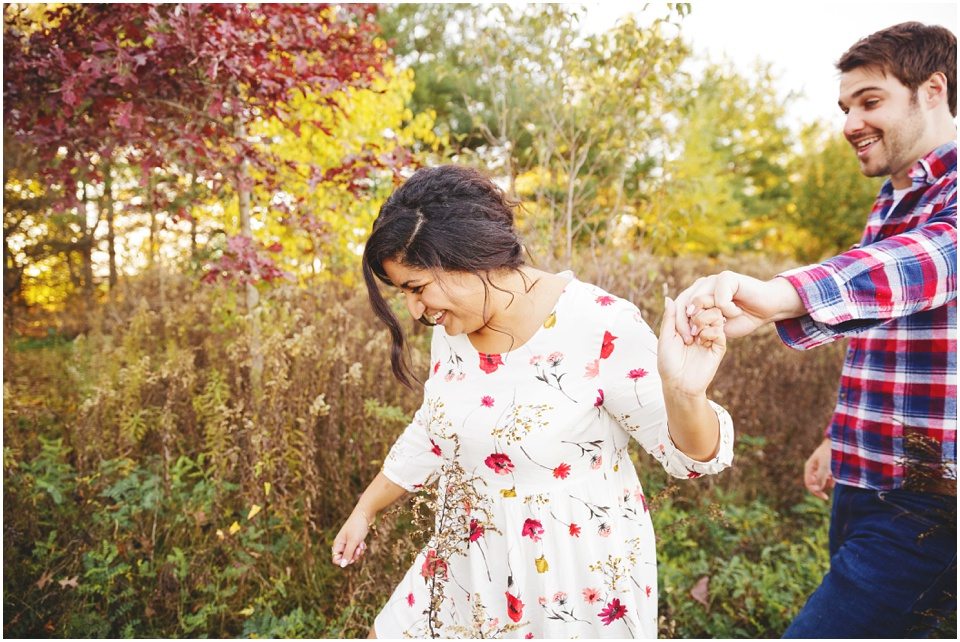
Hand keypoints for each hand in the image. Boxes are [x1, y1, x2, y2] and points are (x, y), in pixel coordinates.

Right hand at [331, 508, 371, 567]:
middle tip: (359, 549)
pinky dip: (361, 548)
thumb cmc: (357, 526)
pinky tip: (363, 543)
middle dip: (353, 556)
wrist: (365, 513)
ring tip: (361, 544)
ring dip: (358, 552)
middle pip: (345, 558)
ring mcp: (349, 542)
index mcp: (337, 544)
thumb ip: (348, 554)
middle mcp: (342, 544)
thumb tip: (342, 566)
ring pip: (352, 554)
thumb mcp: (353, 542)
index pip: (336, 560)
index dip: (343, 561)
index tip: (352, 557)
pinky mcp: (355, 540)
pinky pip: (357, 549)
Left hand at [658, 297, 725, 395]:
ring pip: (716, 315)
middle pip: (708, 305)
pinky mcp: (718, 347)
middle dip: (697, 312)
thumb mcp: (665, 337)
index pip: (694, 303)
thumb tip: (668, 298)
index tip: (681, 317)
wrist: (678, 384)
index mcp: (688, 324)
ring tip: (693, 335)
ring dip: (703, 321)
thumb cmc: (668, 363)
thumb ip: (670, 317)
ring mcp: (711, 337)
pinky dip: (709, 333)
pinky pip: (720, 331)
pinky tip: (701, 343)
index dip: (688, 306)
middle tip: (688, 326)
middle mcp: (701, 328)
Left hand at [673, 272, 803, 344]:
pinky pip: (719, 299)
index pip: (678, 306)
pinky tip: (738, 312)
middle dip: (687, 323)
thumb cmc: (742, 319)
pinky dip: (728, 310)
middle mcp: (703, 284)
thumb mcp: (715, 327)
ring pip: (698, 300)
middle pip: (684, 302)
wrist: (767, 310)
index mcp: (697, 294)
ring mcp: (714, 279)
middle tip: (695, 337)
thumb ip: (696, 321)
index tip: (687, 341)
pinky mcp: (727, 278)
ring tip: (720, 325)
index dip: (679, 324)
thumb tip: (672, 305)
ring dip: (707, 318)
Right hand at [804, 438, 833, 500]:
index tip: (825, 497)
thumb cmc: (830, 452)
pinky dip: (832, 479)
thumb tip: (817, 489)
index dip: (816, 492)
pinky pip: (828, 478)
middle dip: (822, 487)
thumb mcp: (825, 465)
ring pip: (822, 482)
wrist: (838, 442)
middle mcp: (813, 469)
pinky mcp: (827, 468)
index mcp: (809, 468)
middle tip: (830, 490)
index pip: (809, 484)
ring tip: (834, 476)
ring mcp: (820, 469)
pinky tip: (836, 475)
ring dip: (828, 482)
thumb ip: (821, 477)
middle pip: (814, 484)